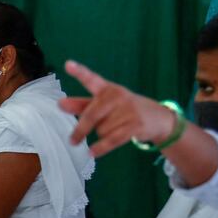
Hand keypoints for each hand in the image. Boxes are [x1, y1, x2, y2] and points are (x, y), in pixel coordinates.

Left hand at [60, 60, 178, 157]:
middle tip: (72, 141)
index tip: (68, 65)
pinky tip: (92, 152)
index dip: (80, 72)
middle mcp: (117, 96)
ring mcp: (128, 110)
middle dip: (81, 130)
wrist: (158, 118)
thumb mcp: (104, 104)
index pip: (92, 79)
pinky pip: (112, 139)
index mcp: (108, 89)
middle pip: (91, 115)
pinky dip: (101, 148)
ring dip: (102, 135)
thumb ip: (81, 104)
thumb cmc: (123, 109)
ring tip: (114, 129)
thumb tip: (60, 104)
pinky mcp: (135, 125)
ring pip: (101, 130)